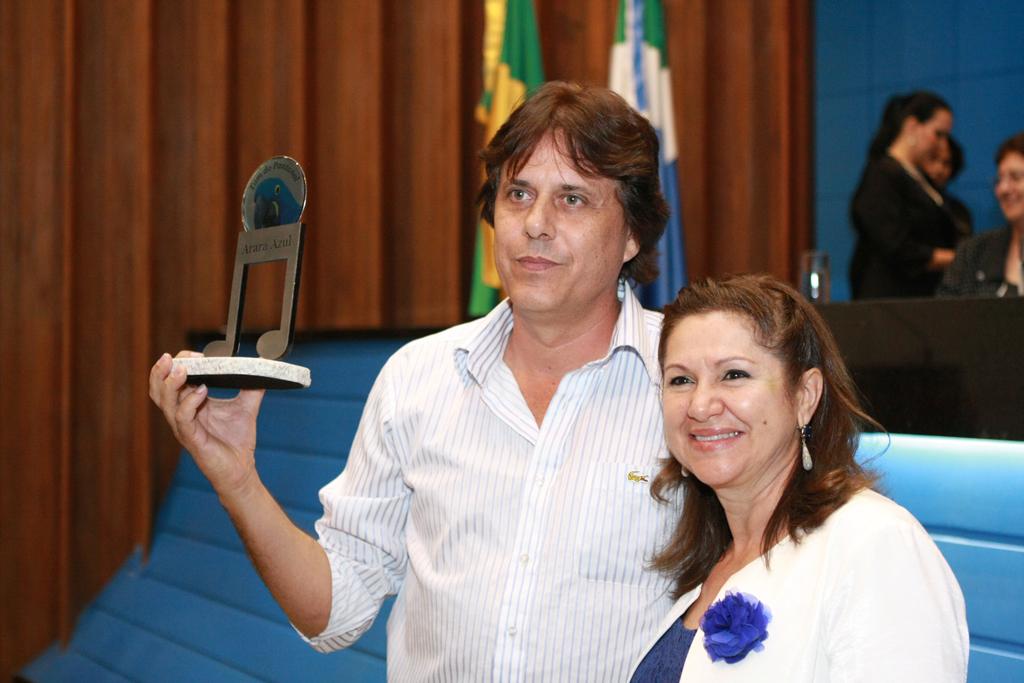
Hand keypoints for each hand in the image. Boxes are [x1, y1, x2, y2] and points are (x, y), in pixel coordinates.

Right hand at [148, 351, 265, 501]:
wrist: (241, 469)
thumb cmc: (238, 440)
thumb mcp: (246, 406)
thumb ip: (252, 386)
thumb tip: (263, 366)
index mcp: (190, 404)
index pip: (171, 380)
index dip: (178, 364)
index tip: (195, 354)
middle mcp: (182, 414)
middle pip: (159, 389)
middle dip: (163, 370)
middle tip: (173, 357)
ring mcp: (184, 427)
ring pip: (164, 401)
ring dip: (171, 383)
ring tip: (183, 370)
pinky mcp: (192, 438)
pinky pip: (182, 417)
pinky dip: (189, 402)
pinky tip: (202, 391)